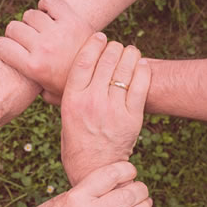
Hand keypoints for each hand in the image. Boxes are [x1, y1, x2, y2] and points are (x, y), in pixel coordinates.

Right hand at [0, 0, 93, 104]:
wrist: (102, 75)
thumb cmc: (72, 86)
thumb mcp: (49, 94)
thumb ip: (32, 89)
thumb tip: (20, 86)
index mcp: (33, 67)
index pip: (1, 46)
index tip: (5, 48)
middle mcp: (42, 48)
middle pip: (13, 28)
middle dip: (14, 34)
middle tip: (24, 41)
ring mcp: (57, 32)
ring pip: (30, 15)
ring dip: (31, 21)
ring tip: (39, 30)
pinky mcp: (71, 19)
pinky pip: (50, 2)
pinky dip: (46, 5)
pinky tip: (48, 15)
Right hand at [19, 162, 151, 206]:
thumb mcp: (63, 197)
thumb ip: (87, 190)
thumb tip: (113, 182)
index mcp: (77, 196)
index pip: (110, 175)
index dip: (126, 169)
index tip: (130, 170)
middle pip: (127, 196)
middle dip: (140, 189)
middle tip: (140, 187)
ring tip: (145, 202)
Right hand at [61, 33, 150, 184]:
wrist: (93, 169)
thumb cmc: (76, 143)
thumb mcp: (64, 118)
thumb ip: (65, 97)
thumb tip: (64, 77)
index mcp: (72, 100)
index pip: (83, 61)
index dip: (93, 43)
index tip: (99, 37)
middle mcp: (91, 102)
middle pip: (106, 60)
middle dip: (113, 47)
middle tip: (115, 47)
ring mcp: (113, 109)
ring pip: (125, 68)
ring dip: (129, 54)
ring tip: (129, 52)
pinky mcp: (132, 117)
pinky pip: (141, 84)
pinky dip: (142, 69)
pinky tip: (140, 65)